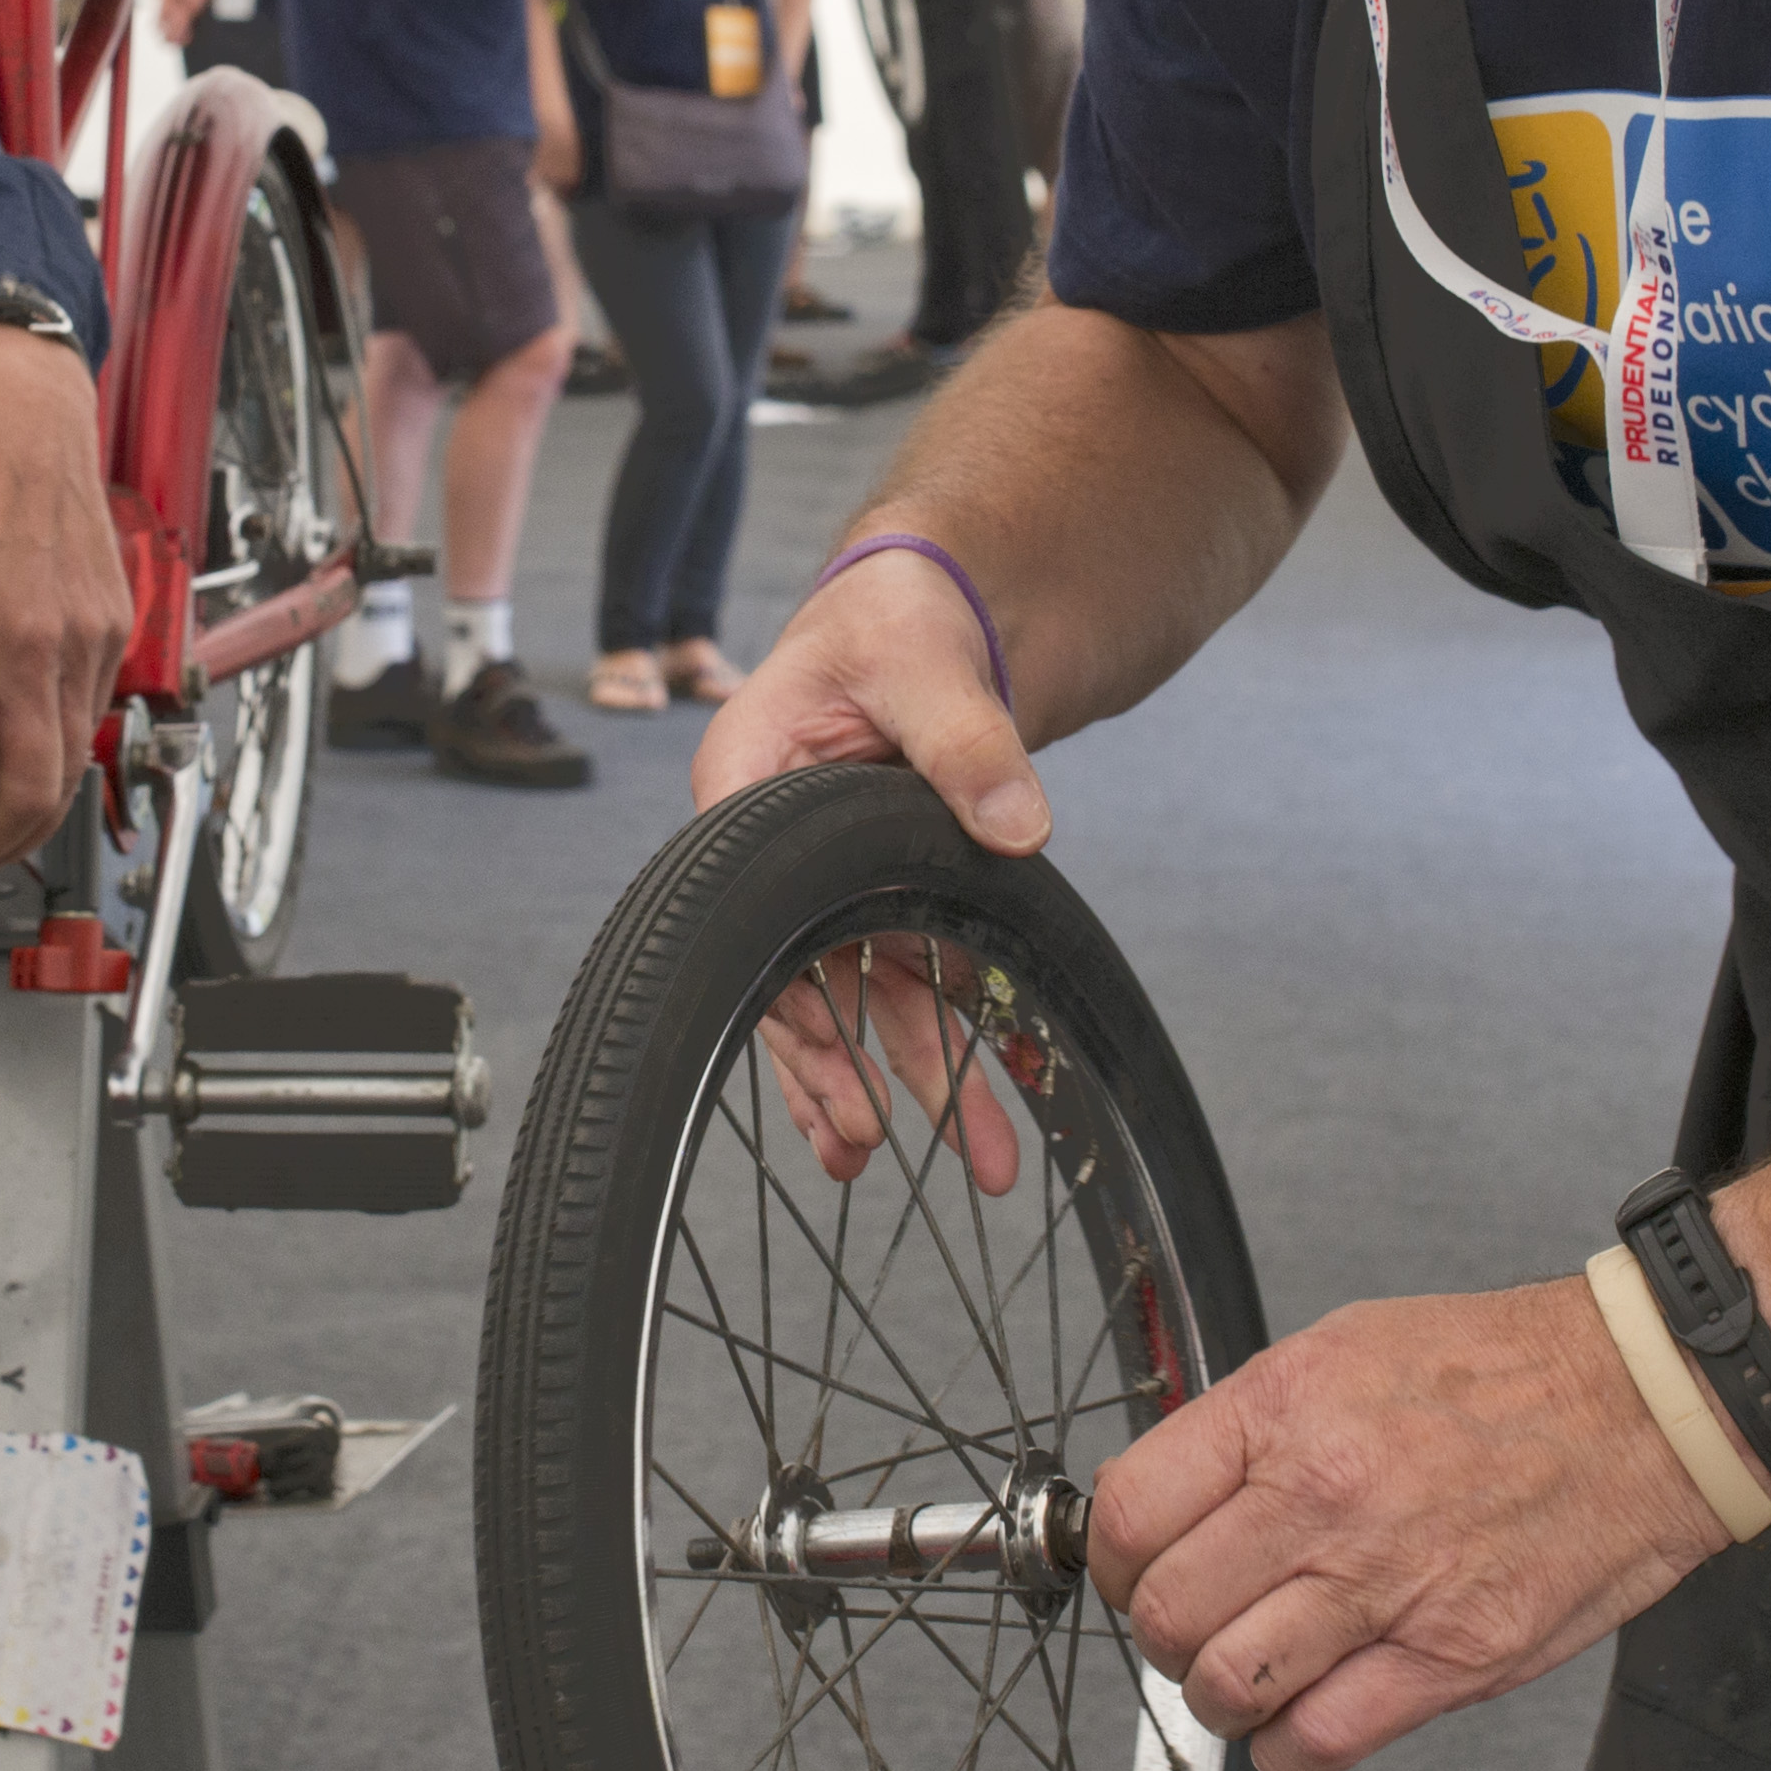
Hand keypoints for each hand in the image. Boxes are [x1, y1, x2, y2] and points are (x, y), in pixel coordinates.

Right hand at [699, 540, 1050, 1176]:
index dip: (789, 1001)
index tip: (833, 1067)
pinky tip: (965, 1114)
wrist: (929, 609)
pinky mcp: (888, 897)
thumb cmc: (896, 619)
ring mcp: (834, 885)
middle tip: (865, 1151)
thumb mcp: (924, 663)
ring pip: (866, 1000)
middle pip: (803, 980)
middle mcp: (779, 856)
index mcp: (748, 788)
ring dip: (911, 1083)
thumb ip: (968, 742)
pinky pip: (913, 982)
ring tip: (964, 1162)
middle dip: (841, 1076)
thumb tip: (1022, 824)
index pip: (754, 917)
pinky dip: (938, 1046)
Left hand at [1089, 1275, 1730, 1770]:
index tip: (1133, 1565)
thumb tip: (1168, 1502)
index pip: (1129, 1514)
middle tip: (1199, 1618)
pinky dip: (1286, 1749)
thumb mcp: (1344, 1350)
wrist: (1648, 1404)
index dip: (1110, 1556)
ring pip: (1224, 1691)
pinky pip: (1314, 1746)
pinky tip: (1306, 1710)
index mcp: (1288, 1410)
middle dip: (1164, 1631)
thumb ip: (1247, 1429)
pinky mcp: (1453, 1661)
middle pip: (1164, 1615)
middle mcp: (1327, 1498)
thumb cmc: (1505, 1372)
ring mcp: (1388, 1587)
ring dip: (1223, 1693)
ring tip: (1255, 1665)